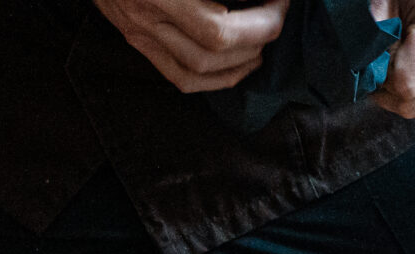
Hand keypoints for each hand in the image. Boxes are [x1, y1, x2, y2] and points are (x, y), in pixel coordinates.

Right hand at [95, 0, 285, 91]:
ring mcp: (140, 32)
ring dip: (240, 64)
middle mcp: (147, 15)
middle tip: (276, 14)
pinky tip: (238, 64)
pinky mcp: (138, 40)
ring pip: (196, 71)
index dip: (260, 21)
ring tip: (262, 43)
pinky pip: (180, 78)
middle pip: (211, 51)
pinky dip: (215, 79)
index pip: (217, 29)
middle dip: (257, 38)